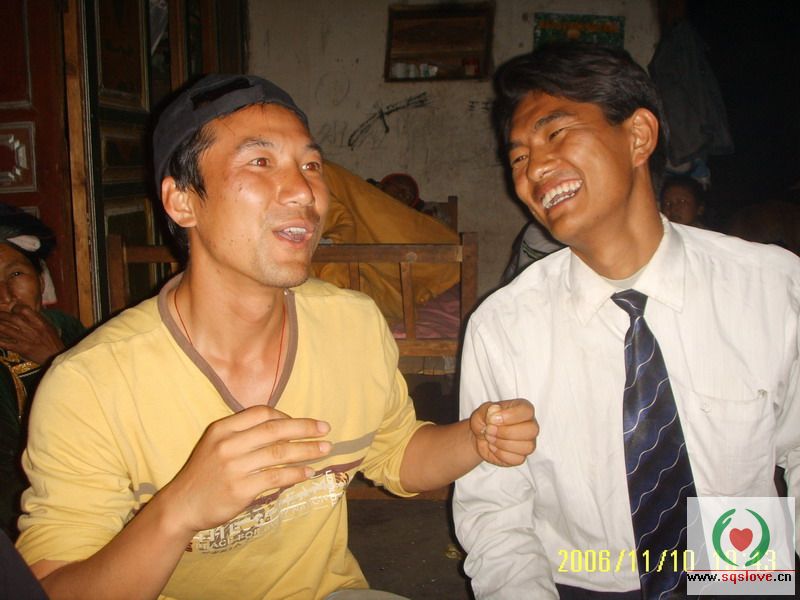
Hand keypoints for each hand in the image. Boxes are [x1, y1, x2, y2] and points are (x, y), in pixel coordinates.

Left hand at [0, 304, 64, 363]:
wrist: (55, 355)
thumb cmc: (52, 340)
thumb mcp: (49, 326)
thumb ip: (38, 318)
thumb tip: (25, 311)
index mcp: (39, 323)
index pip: (24, 310)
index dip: (16, 308)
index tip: (13, 309)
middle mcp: (31, 329)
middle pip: (12, 318)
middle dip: (2, 315)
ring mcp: (24, 339)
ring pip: (5, 329)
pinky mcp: (20, 349)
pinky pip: (4, 343)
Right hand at [162, 405, 330, 534]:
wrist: (181, 506)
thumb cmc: (204, 473)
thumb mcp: (215, 444)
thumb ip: (243, 433)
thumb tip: (284, 427)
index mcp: (222, 429)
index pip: (261, 413)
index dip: (286, 416)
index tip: (304, 423)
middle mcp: (228, 444)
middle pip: (275, 430)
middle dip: (305, 428)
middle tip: (325, 429)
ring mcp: (234, 467)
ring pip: (280, 453)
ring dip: (307, 450)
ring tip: (325, 449)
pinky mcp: (241, 489)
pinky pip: (276, 477)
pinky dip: (296, 473)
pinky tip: (308, 472)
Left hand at [469, 399, 537, 466]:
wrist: (480, 438)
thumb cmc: (485, 421)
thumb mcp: (482, 411)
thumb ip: (489, 410)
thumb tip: (496, 412)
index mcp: (522, 409)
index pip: (527, 410)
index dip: (510, 416)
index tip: (493, 419)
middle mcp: (530, 425)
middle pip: (532, 430)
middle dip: (507, 432)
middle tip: (490, 430)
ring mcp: (528, 442)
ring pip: (528, 446)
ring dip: (503, 444)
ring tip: (490, 438)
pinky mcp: (522, 457)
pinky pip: (518, 459)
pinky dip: (502, 454)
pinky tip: (494, 447)